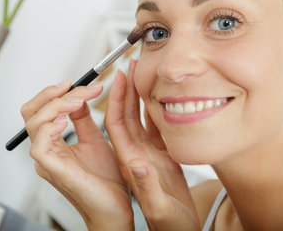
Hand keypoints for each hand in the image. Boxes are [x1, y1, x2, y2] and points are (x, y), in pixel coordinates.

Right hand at [23, 81, 133, 229]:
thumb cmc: (106, 181)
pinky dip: (51, 127)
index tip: (81, 83)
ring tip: (77, 101)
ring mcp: (47, 160)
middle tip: (74, 87)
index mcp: (54, 141)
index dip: (57, 92)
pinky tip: (67, 121)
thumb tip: (78, 95)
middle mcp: (46, 149)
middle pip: (31, 112)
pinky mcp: (52, 170)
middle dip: (51, 93)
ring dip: (56, 105)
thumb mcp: (95, 139)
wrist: (114, 209)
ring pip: (34, 123)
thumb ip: (83, 118)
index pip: (41, 109)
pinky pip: (39, 145)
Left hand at [104, 60, 199, 230]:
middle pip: (125, 115)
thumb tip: (137, 164)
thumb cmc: (168, 223)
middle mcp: (135, 154)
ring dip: (137, 95)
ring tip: (140, 73)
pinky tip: (158, 95)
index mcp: (130, 162)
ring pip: (138, 118)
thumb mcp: (159, 206)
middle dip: (124, 89)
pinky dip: (154, 109)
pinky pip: (154, 127)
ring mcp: (147, 154)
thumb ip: (147, 185)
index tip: (115, 78)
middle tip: (128, 66)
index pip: (115, 124)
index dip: (115, 99)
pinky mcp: (160, 157)